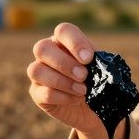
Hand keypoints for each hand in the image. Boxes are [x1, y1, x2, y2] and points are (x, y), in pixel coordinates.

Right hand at [27, 23, 104, 137]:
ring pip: (36, 70)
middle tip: (83, 76)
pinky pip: (42, 92)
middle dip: (64, 63)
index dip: (74, 43)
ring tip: (82, 91)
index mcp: (64, 42)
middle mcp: (47, 53)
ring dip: (62, 81)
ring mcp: (38, 73)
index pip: (63, 31)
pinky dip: (62, 97)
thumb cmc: (97, 82)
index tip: (88, 58)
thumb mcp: (103, 70)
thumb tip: (99, 63)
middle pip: (42, 48)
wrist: (92, 107)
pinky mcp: (36, 93)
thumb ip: (100, 63)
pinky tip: (76, 99)